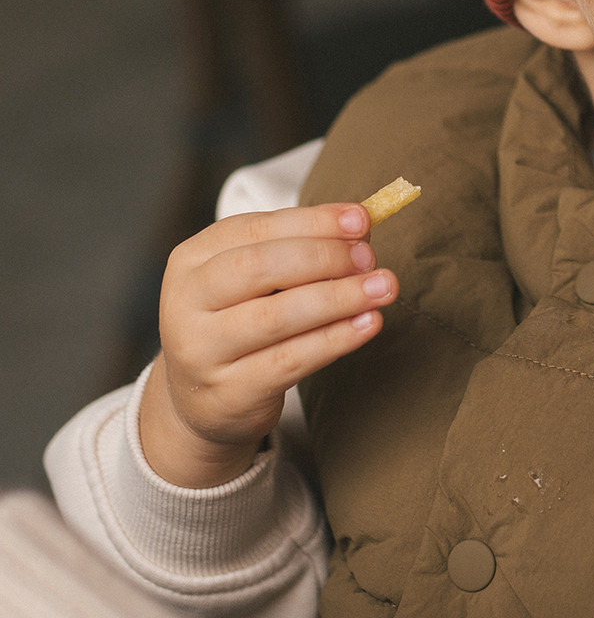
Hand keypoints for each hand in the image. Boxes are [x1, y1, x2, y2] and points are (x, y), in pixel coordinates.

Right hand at [138, 203, 398, 488]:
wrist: (202, 398)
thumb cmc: (241, 320)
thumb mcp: (257, 279)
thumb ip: (301, 247)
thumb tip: (361, 226)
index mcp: (192, 259)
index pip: (255, 229)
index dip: (313, 222)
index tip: (363, 219)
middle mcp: (185, 303)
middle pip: (258, 268)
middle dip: (323, 257)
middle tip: (370, 258)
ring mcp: (201, 351)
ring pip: (276, 317)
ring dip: (339, 297)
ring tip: (383, 287)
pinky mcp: (229, 392)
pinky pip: (290, 360)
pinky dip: (335, 339)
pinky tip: (369, 323)